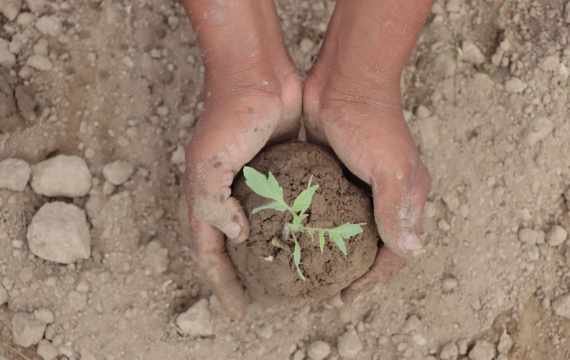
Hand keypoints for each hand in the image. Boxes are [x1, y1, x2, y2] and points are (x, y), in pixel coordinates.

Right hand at [181, 0, 301, 318]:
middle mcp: (227, 196)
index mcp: (204, 198)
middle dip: (244, 278)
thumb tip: (238, 237)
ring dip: (269, 256)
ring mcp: (252, 186)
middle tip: (264, 302)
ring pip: (260, 232)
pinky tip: (308, 240)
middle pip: (233, 249)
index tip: (240, 312)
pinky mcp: (278, 174)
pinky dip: (291, 229)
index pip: (209, 253)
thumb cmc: (228, 117)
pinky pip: (282, 210)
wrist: (257, 78)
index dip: (222, 285)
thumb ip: (211, 203)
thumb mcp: (209, 162)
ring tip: (287, 278)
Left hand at [303, 0, 432, 304]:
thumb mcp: (388, 169)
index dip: (374, 279)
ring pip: (349, 230)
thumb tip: (411, 253)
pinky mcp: (334, 175)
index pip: (395, 252)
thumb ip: (395, 211)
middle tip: (327, 293)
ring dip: (335, 253)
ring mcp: (359, 185)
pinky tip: (300, 239)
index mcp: (407, 197)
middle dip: (354, 273)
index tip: (347, 296)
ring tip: (311, 272)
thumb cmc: (370, 123)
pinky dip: (319, 228)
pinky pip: (329, 210)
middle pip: (373, 245)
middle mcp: (386, 195)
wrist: (341, 82)